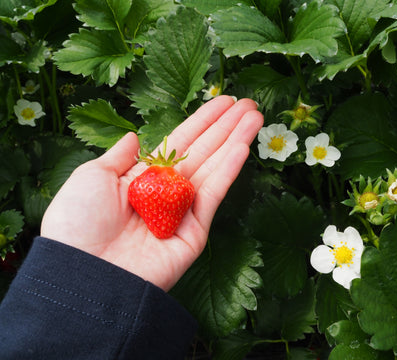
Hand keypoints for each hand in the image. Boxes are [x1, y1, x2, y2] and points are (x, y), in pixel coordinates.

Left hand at [40, 96, 263, 289]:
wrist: (84, 271)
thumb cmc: (78, 222)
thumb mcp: (92, 176)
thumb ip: (118, 156)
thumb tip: (132, 136)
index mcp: (143, 177)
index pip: (180, 142)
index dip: (202, 121)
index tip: (223, 102)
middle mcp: (166, 192)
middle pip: (203, 151)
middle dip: (226, 126)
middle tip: (249, 103)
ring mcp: (183, 211)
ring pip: (214, 168)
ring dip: (236, 140)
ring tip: (256, 116)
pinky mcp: (194, 231)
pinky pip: (213, 195)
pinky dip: (229, 170)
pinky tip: (242, 147)